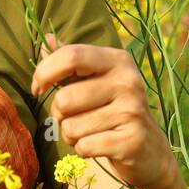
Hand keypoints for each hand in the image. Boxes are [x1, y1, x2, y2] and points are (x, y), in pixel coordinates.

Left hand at [30, 33, 181, 188]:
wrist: (150, 149)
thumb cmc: (112, 108)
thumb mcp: (95, 80)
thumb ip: (70, 62)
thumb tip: (46, 39)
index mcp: (118, 60)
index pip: (71, 56)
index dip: (44, 73)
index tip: (38, 88)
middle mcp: (128, 81)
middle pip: (64, 99)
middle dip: (58, 114)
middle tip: (74, 117)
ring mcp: (132, 111)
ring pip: (71, 127)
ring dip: (71, 135)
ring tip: (89, 131)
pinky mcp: (131, 141)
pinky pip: (83, 146)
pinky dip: (82, 149)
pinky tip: (98, 145)